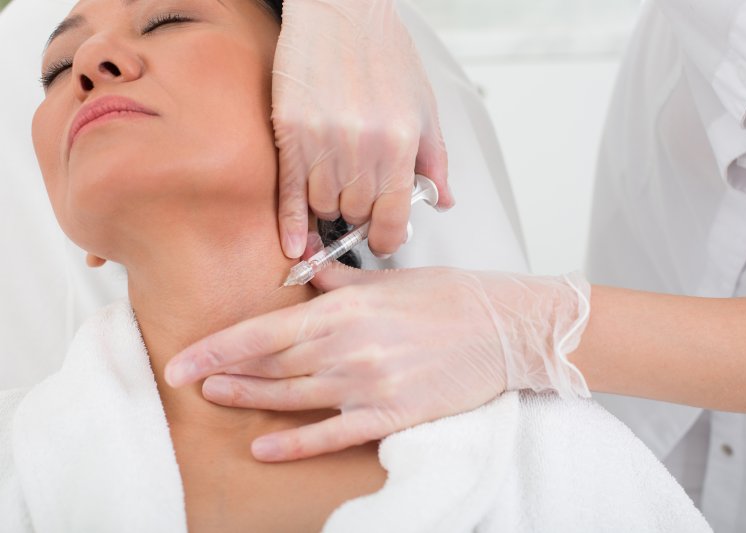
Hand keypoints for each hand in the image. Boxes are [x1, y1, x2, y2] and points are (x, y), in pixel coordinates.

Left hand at [165, 265, 590, 461]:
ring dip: (249, 398)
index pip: (265, 329)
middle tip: (183, 380)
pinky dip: (296, 443)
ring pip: (292, 395)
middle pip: (269, 363)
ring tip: (214, 399)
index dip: (219, 345)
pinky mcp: (390, 413)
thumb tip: (302, 273)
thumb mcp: (390, 278)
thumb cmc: (452, 299)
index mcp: (346, 308)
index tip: (185, 357)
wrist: (504, 328)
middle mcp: (349, 346)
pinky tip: (264, 446)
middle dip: (220, 372)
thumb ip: (339, 279)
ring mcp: (368, 382)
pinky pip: (332, 432)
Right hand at [271, 0, 453, 258]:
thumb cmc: (384, 54)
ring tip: (336, 190)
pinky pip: (289, 193)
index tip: (384, 241)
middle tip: (360, 204)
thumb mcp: (424, 106)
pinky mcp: (289, 132)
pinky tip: (295, 245)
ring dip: (330, 207)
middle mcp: (361, 147)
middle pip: (355, 214)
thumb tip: (444, 201)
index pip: (393, 217)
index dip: (388, 238)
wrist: (340, 10)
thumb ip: (434, 160)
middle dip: (360, 215)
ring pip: (323, 206)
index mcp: (399, 142)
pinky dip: (292, 225)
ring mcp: (322, 140)